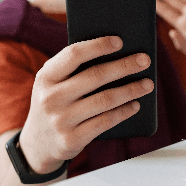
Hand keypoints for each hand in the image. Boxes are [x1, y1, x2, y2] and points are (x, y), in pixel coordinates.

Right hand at [19, 36, 153, 173]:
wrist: (37, 144)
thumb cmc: (57, 101)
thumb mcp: (55, 83)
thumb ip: (76, 68)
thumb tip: (119, 52)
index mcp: (46, 76)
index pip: (74, 54)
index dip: (98, 46)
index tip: (120, 41)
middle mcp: (50, 98)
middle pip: (95, 76)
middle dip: (124, 66)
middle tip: (145, 60)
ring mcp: (60, 120)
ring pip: (105, 99)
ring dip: (131, 90)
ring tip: (148, 83)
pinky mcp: (71, 140)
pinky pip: (105, 122)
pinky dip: (124, 111)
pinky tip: (136, 104)